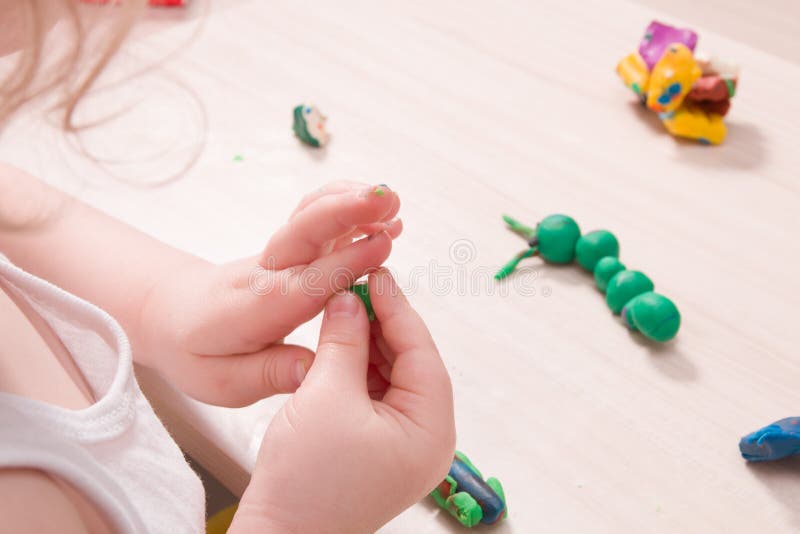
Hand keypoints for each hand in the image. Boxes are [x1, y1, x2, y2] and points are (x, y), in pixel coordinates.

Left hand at [137, 182, 401, 405]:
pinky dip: (348, 209)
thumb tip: (313, 368)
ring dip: (351, 201)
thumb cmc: (196, 351)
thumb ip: (270, 374)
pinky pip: (317, 221)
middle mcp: (270, 272)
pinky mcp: (289, 250)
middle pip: (305, 230)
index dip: (345, 261)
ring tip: (392, 197)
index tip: (381, 245)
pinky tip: (384, 214)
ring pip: (312, 215)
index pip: (307, 281)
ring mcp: (279, 255)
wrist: (169, 314)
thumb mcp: (222, 382)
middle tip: (389, 200)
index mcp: (258, 308)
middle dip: (347, 210)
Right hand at [230, 269, 455, 533]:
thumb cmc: (307, 481)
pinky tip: (338, 343)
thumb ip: (344, 340)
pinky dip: (357, 368)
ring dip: (367, 343)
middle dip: (382, 324)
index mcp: (431, 431)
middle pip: (410, 364)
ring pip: (391, 377)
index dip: (399, 309)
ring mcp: (403, 446)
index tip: (378, 274)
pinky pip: (375, 395)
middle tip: (356, 287)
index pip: (422, 354)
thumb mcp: (325, 395)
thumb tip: (350, 298)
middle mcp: (427, 439)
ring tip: (342, 309)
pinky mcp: (378, 448)